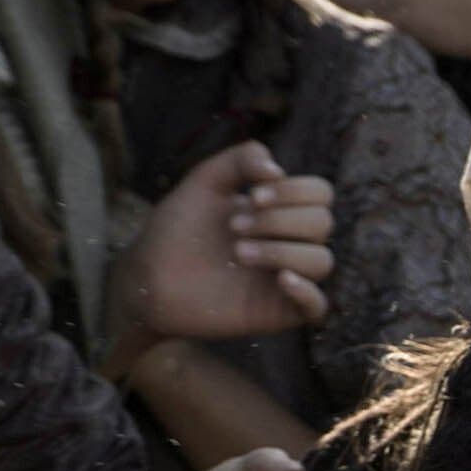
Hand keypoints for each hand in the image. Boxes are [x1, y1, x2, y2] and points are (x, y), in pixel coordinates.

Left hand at [112, 141, 333, 360]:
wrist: (148, 277)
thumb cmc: (176, 229)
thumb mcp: (205, 180)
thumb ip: (241, 158)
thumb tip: (278, 170)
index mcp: (278, 210)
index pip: (319, 194)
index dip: (296, 191)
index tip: (254, 196)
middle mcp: (288, 241)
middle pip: (322, 223)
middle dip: (280, 220)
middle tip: (234, 228)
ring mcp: (285, 277)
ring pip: (322, 261)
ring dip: (282, 251)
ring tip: (239, 253)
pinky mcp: (278, 311)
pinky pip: (318, 307)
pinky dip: (307, 292)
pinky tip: (281, 280)